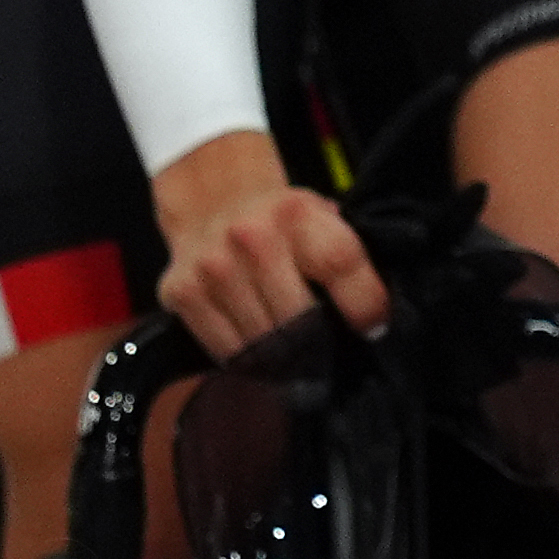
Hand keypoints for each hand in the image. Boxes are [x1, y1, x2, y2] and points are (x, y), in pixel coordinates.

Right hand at [150, 133, 386, 354]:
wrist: (211, 201)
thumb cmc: (280, 220)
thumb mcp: (320, 217)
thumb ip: (345, 254)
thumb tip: (376, 314)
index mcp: (297, 214)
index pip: (340, 263)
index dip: (364, 304)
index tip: (373, 329)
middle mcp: (252, 238)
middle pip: (299, 317)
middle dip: (320, 343)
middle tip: (329, 353)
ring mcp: (213, 267)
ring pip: (263, 341)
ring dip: (285, 358)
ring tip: (297, 356)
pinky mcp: (181, 292)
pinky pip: (226, 348)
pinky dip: (249, 358)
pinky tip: (261, 350)